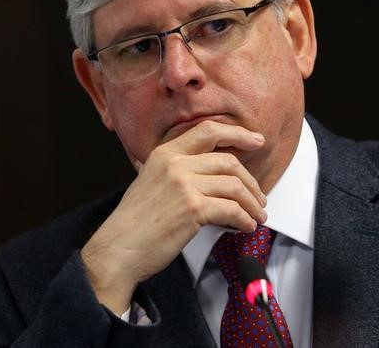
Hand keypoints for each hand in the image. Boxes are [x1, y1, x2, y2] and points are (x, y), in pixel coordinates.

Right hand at [80, 120, 267, 313]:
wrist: (119, 248)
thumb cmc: (136, 222)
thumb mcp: (152, 181)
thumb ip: (178, 170)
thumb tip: (214, 173)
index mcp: (165, 153)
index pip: (208, 131)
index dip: (237, 133)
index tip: (256, 140)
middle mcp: (175, 163)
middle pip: (229, 162)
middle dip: (251, 181)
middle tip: (259, 197)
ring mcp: (184, 185)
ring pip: (234, 186)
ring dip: (252, 204)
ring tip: (256, 215)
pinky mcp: (193, 208)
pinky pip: (231, 209)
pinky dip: (244, 219)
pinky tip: (245, 226)